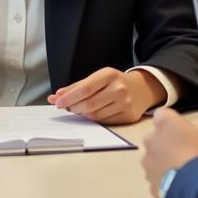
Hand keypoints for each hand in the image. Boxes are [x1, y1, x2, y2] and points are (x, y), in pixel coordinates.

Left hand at [47, 67, 162, 123]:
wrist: (141, 89)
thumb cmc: (114, 82)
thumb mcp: (98, 78)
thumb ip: (77, 87)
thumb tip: (56, 96)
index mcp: (109, 75)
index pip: (85, 88)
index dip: (69, 97)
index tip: (58, 102)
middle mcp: (119, 88)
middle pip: (89, 104)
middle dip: (73, 107)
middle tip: (66, 107)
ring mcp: (125, 103)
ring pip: (95, 116)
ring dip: (82, 114)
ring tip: (78, 109)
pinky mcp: (128, 116)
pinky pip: (104, 122)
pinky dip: (93, 119)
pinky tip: (90, 114)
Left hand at [141, 107, 197, 197]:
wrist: (196, 185)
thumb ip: (195, 125)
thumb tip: (191, 131)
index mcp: (163, 121)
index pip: (163, 115)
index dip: (173, 122)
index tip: (184, 131)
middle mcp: (149, 138)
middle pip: (155, 136)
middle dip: (165, 141)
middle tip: (184, 151)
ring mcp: (147, 161)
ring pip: (154, 157)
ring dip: (163, 160)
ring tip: (181, 169)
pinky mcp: (149, 181)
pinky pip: (157, 177)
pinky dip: (164, 179)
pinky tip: (178, 182)